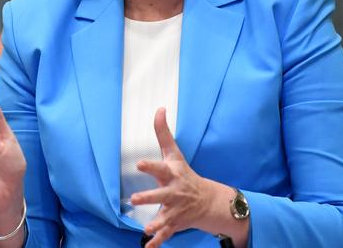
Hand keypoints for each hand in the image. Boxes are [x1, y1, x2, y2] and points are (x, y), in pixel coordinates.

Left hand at [131, 108, 213, 247]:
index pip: (160, 168)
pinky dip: (158, 242)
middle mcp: (173, 192)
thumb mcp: (175, 153)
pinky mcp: (174, 223)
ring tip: (146, 229)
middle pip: (160, 195)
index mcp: (171, 174)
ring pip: (165, 218)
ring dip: (156, 224)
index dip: (150, 166)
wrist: (207, 200)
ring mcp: (175, 209)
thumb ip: (163, 133)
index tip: (139, 165)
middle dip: (149, 198)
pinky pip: (166, 235)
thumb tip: (159, 108)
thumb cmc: (184, 173)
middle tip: (135, 199)